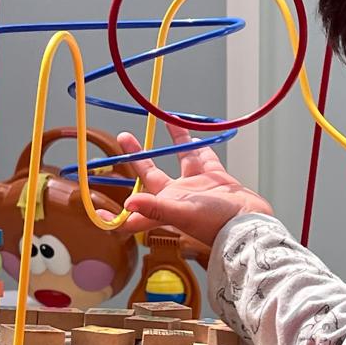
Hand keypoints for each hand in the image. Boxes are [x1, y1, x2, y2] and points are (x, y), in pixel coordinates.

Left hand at [106, 129, 272, 248]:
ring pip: (177, 160)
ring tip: (160, 120)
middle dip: (135, 159)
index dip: (113, 217)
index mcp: (163, 209)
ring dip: (168, 142)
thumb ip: (155, 208)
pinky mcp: (213, 177)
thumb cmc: (217, 223)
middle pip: (149, 176)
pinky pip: (201, 155)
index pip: (131, 217)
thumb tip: (128, 203)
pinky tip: (189, 129)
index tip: (95, 209)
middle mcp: (176, 197)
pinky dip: (195, 142)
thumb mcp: (183, 214)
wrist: (251, 223)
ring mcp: (195, 186)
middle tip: (123, 137)